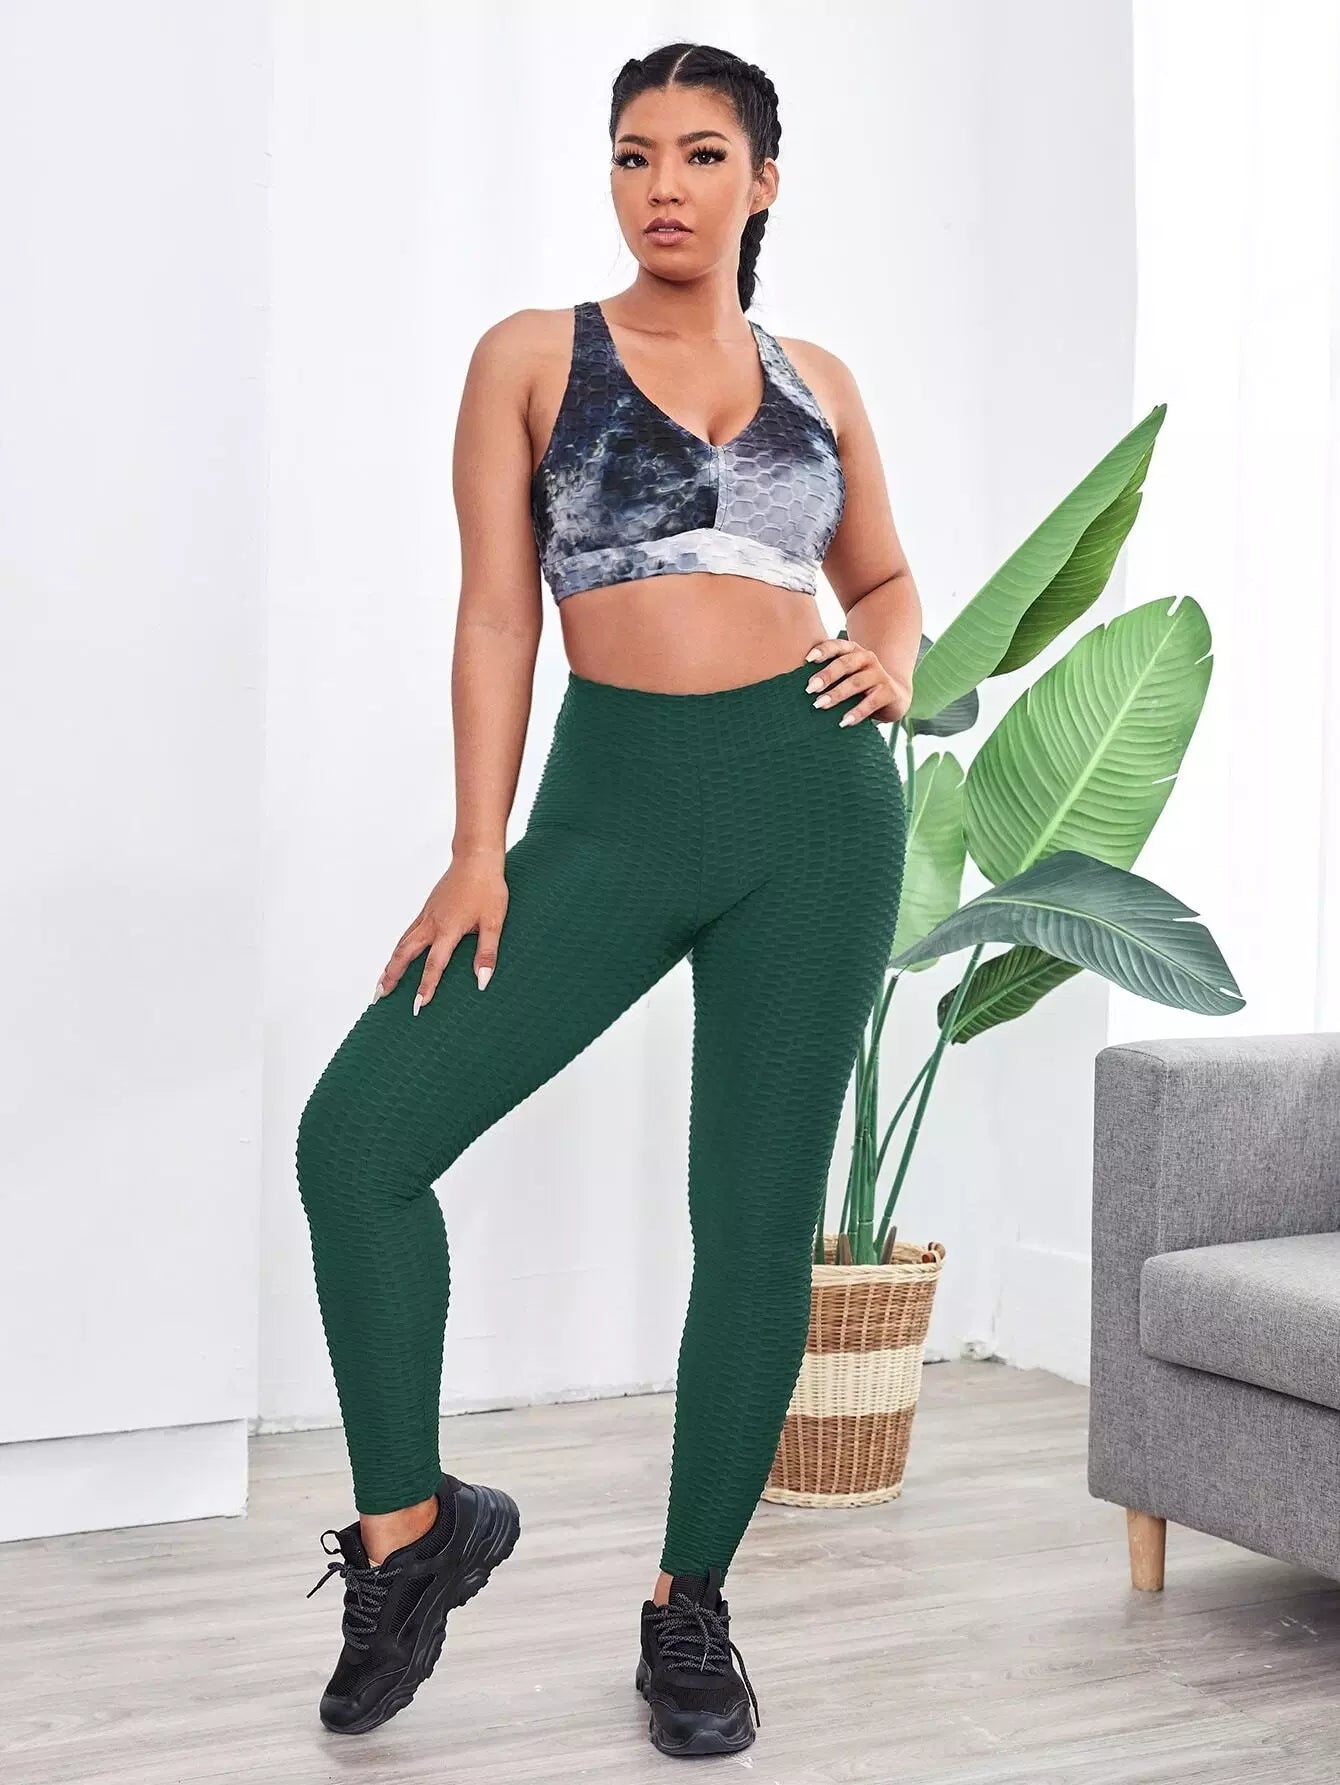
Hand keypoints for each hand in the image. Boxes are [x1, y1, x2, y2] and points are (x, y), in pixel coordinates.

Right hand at [373, 848, 508, 1014]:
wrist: (476, 859)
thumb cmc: (487, 888)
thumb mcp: (494, 922)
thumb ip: (486, 953)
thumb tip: (482, 981)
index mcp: (448, 929)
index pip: (434, 965)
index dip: (426, 987)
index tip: (418, 1006)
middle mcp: (431, 924)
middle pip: (404, 954)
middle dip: (392, 977)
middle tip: (380, 996)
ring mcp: (426, 916)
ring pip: (402, 943)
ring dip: (390, 964)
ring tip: (381, 983)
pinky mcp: (426, 910)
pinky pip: (407, 933)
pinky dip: (398, 948)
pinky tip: (398, 956)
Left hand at [803, 634, 911, 725]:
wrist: (894, 696)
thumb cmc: (858, 687)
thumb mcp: (844, 677)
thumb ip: (826, 676)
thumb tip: (790, 687)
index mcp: (853, 651)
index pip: (837, 646)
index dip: (823, 650)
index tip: (807, 660)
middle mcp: (867, 658)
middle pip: (845, 663)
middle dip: (826, 675)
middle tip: (809, 688)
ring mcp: (879, 674)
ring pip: (856, 682)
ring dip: (837, 694)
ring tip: (820, 705)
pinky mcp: (889, 692)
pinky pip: (872, 702)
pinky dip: (857, 712)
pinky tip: (844, 722)